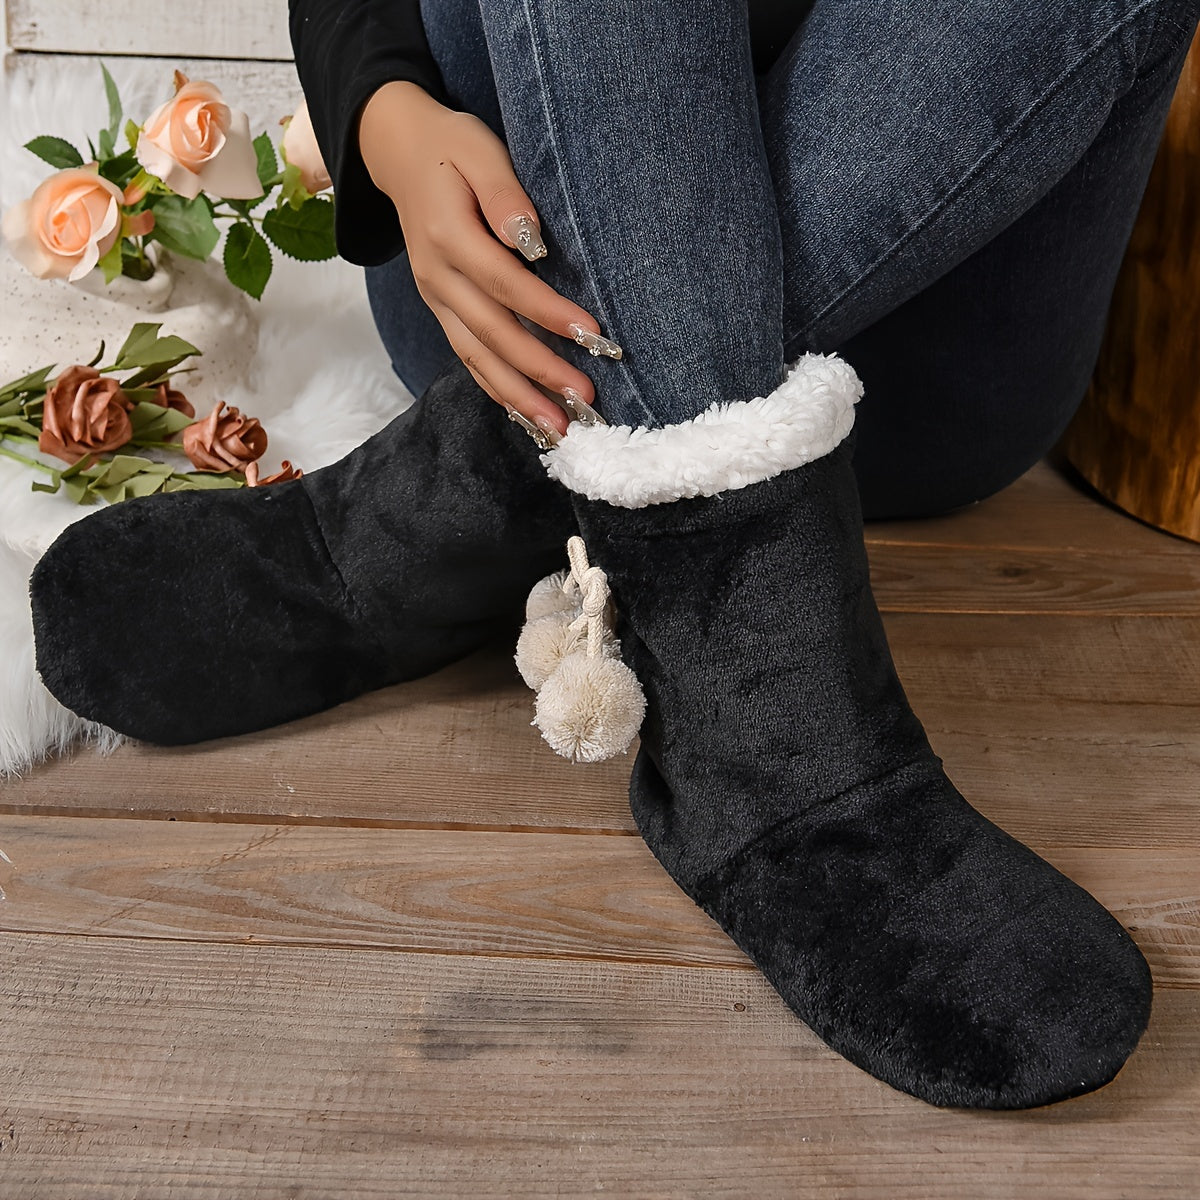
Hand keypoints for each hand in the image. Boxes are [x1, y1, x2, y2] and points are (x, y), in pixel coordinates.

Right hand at [359, 81, 615, 439]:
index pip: (506, 283)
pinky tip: (528, 416)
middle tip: (585, 401)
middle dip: (540, 372)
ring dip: (519, 397)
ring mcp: (436, 299)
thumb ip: (504, 194)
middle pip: (492, 334)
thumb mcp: (480, 150)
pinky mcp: (442, 311)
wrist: (398, 153)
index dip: (548, 313)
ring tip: (558, 429)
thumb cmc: (451, 149)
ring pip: (477, 358)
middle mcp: (437, 277)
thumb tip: (532, 238)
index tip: (592, 334)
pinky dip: (498, 391)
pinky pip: (469, 359)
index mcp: (448, 235)